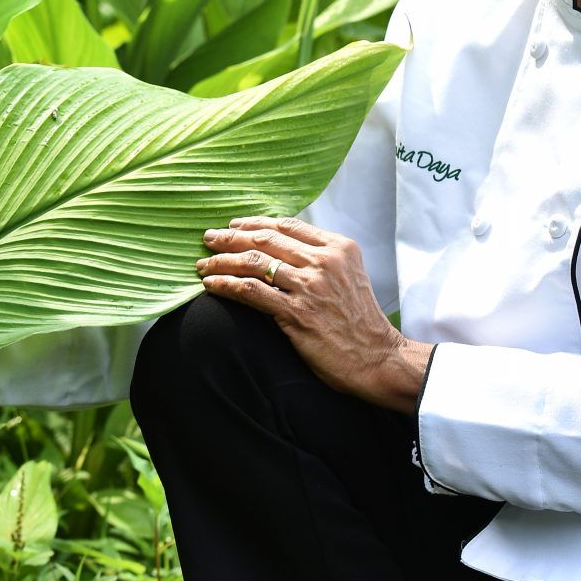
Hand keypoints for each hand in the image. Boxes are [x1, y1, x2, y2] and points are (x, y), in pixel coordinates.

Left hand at [195, 217, 428, 411]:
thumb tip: (282, 249)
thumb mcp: (350, 277)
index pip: (287, 225)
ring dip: (222, 260)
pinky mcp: (297, 313)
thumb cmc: (361, 321)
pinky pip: (252, 291)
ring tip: (203, 264)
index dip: (255, 223)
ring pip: (253, 262)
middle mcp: (324, 261)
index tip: (234, 226)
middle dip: (231, 237)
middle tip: (209, 239)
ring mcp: (310, 286)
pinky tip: (211, 285)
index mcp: (338, 247)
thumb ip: (322, 259)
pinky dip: (226, 284)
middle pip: (266, 239)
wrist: (377, 358)